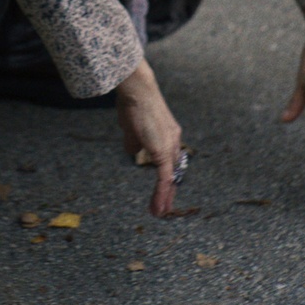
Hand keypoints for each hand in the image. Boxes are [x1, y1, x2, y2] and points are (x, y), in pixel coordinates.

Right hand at [116, 59, 181, 215]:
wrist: (138, 91)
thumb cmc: (132, 104)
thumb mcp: (131, 128)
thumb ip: (134, 141)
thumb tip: (134, 151)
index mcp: (168, 135)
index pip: (169, 160)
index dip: (166, 176)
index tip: (163, 189)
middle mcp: (173, 141)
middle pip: (173, 172)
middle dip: (169, 191)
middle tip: (165, 208)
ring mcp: (170, 146)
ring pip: (170, 178)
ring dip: (164, 197)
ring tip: (159, 212)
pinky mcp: (163, 152)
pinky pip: (164, 178)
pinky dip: (161, 194)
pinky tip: (158, 206)